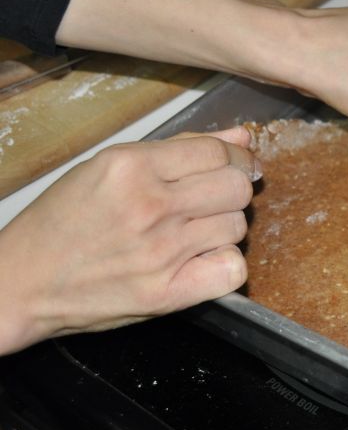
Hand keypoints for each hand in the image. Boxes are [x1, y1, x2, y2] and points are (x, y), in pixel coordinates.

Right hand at [0, 127, 258, 354]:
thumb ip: (180, 148)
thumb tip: (241, 136)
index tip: (238, 166)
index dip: (236, 157)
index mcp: (131, 166)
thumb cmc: (65, 221)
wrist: (24, 281)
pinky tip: (203, 258)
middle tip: (216, 199)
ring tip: (196, 230)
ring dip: (225, 227)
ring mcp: (161, 252)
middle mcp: (149, 206)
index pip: (216, 152)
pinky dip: (225, 264)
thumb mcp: (109, 166)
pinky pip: (232, 270)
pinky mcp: (166, 293)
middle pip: (236, 188)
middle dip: (234, 189)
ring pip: (237, 226)